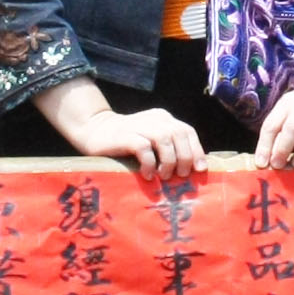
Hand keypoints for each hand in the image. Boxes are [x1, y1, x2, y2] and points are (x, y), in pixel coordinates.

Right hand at [55, 100, 203, 179]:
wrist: (94, 131)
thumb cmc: (126, 142)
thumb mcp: (150, 140)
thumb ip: (168, 147)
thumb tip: (190, 169)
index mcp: (163, 118)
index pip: (188, 131)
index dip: (196, 150)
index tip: (199, 170)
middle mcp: (154, 119)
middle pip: (179, 134)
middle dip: (184, 157)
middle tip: (179, 175)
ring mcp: (139, 125)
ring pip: (165, 139)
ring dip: (168, 161)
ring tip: (163, 176)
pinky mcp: (125, 135)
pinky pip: (144, 148)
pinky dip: (149, 163)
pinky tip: (147, 174)